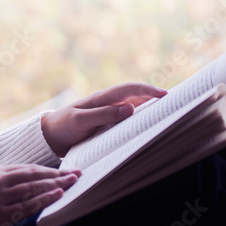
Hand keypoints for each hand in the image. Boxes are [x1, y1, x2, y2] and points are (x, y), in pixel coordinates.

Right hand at [0, 164, 80, 225]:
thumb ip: (8, 181)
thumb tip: (36, 179)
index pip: (28, 168)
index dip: (49, 168)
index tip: (64, 169)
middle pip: (34, 175)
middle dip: (57, 173)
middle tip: (76, 173)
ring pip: (33, 187)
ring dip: (55, 184)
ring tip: (71, 181)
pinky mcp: (1, 214)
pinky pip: (28, 205)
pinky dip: (45, 198)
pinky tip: (58, 194)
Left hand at [41, 82, 166, 155]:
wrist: (49, 135)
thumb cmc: (63, 126)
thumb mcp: (80, 121)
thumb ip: (102, 115)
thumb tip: (130, 109)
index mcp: (101, 99)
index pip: (129, 89)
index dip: (148, 90)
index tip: (166, 95)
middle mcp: (107, 103)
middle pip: (135, 96)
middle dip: (154, 97)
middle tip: (176, 102)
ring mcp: (106, 113)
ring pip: (133, 107)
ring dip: (148, 108)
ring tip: (167, 114)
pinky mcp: (105, 124)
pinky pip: (126, 119)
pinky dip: (138, 120)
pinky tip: (146, 126)